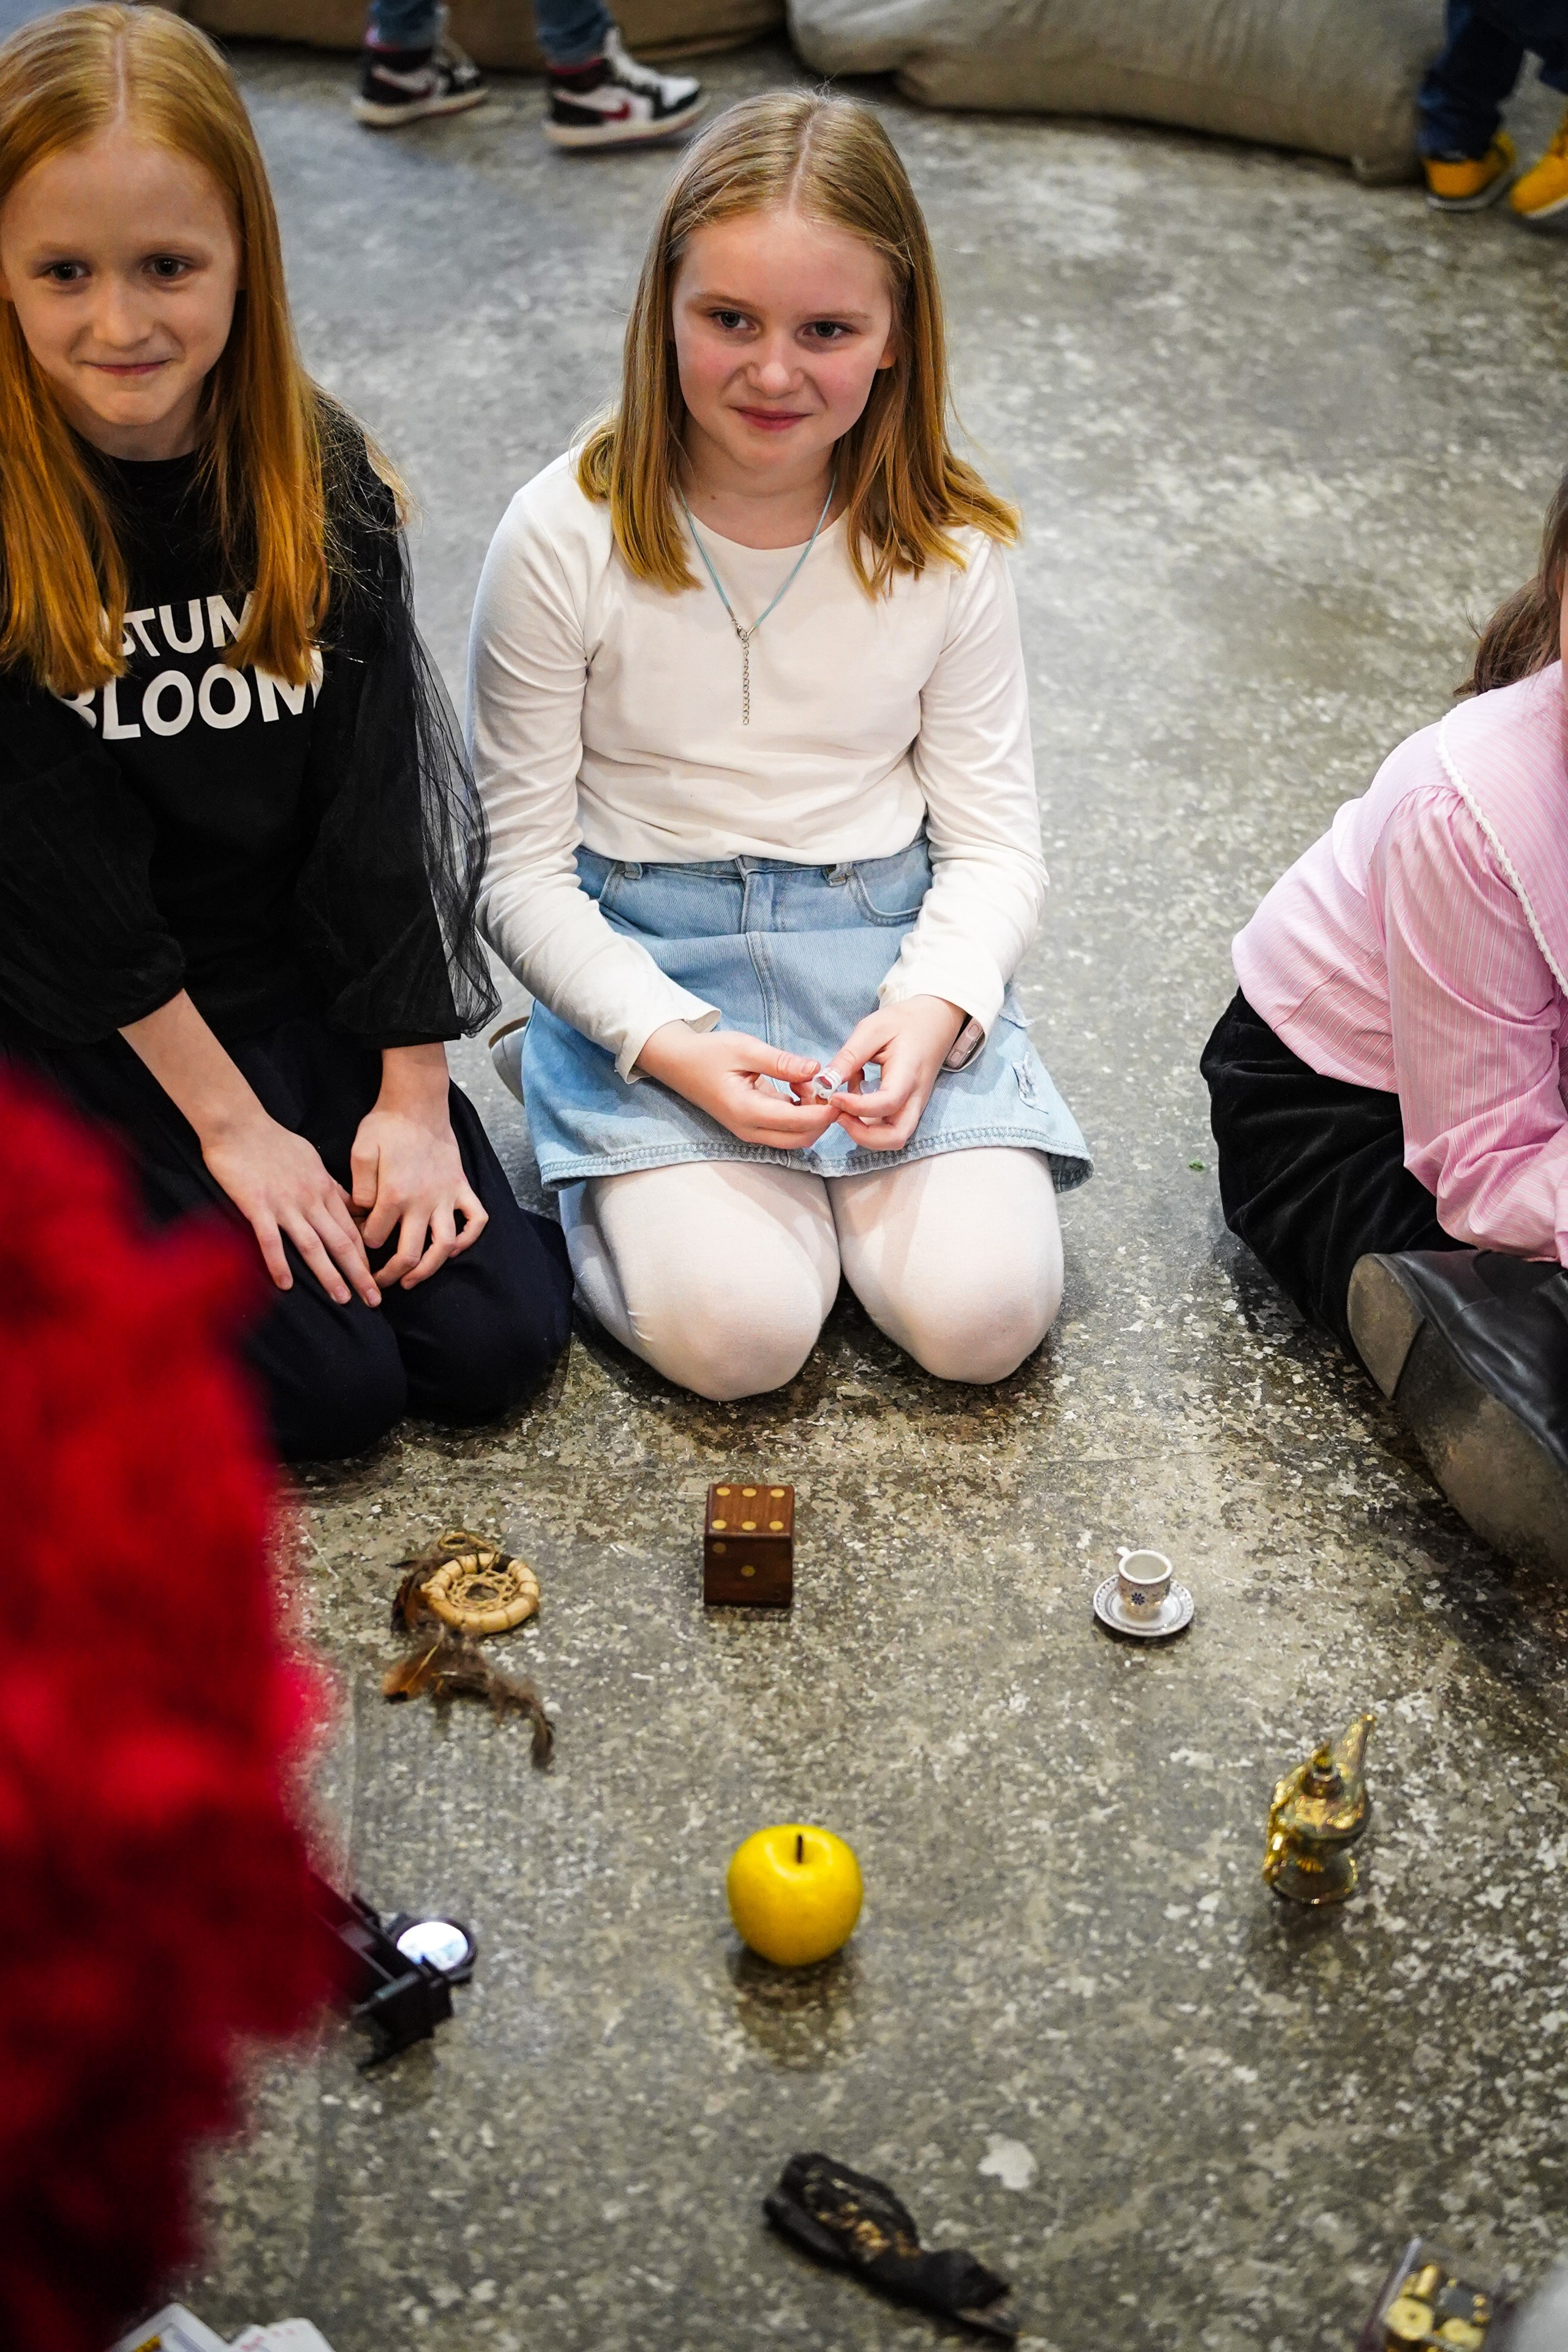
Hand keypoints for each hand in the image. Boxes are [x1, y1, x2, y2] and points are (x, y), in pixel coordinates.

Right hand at [204, 1111, 380, 1306]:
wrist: (240, 1124)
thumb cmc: (275, 1141)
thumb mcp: (312, 1161)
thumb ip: (329, 1186)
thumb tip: (347, 1203)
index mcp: (324, 1190)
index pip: (351, 1229)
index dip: (366, 1256)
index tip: (375, 1278)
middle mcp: (311, 1200)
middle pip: (341, 1242)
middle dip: (360, 1273)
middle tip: (375, 1301)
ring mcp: (285, 1204)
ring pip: (313, 1245)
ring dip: (330, 1274)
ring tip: (343, 1299)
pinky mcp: (257, 1205)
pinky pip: (271, 1240)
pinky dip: (279, 1263)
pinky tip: (286, 1286)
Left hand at [350, 1044, 486, 1288]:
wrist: (418, 1103)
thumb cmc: (386, 1125)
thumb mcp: (360, 1150)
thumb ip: (359, 1187)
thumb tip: (360, 1214)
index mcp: (394, 1194)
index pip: (375, 1236)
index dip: (361, 1245)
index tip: (353, 1244)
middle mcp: (423, 1202)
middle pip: (410, 1253)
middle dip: (391, 1274)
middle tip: (378, 1283)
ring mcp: (446, 1196)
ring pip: (444, 1245)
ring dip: (429, 1269)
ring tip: (412, 1280)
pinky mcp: (462, 1188)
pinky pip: (475, 1219)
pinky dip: (469, 1238)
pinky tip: (453, 1248)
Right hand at [635, 1022, 842, 1149]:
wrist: (679, 1063)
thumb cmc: (709, 1053)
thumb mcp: (745, 1049)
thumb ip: (782, 1062)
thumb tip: (816, 1069)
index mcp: (747, 1111)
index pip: (799, 1122)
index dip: (825, 1110)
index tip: (838, 1089)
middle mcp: (751, 1130)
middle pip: (803, 1138)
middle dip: (822, 1116)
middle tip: (823, 1084)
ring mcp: (752, 1132)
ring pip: (797, 1136)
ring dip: (811, 1114)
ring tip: (803, 1080)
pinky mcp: (754, 1127)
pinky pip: (787, 1128)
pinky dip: (800, 1111)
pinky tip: (795, 1085)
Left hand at [822, 995, 967, 1153]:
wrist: (934, 1022)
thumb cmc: (903, 1022)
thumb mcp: (872, 1030)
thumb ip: (849, 1057)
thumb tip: (824, 1084)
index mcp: (909, 1073)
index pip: (887, 1102)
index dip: (857, 1106)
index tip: (833, 1096)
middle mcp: (916, 1097)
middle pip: (896, 1137)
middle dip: (863, 1135)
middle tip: (839, 1115)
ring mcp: (914, 1106)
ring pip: (893, 1138)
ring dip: (865, 1133)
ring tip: (845, 1107)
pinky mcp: (908, 1108)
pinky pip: (889, 1128)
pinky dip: (868, 1124)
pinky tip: (855, 1100)